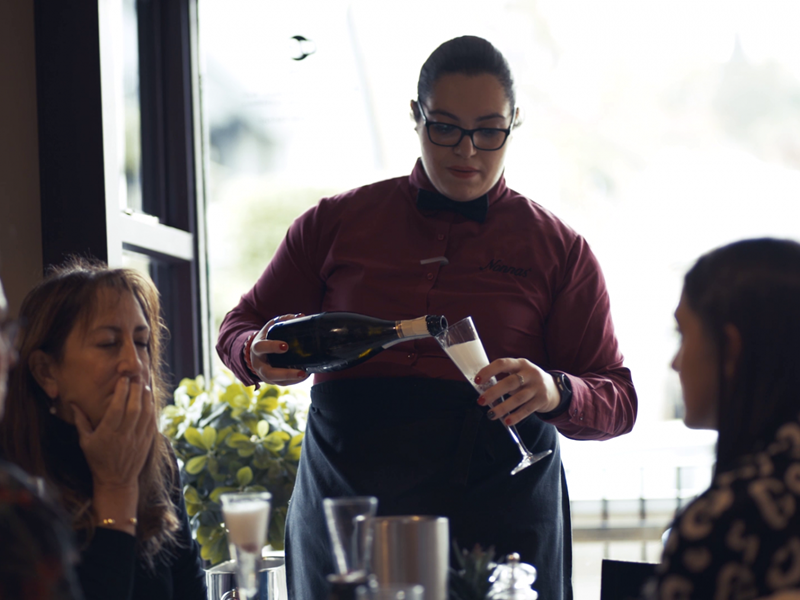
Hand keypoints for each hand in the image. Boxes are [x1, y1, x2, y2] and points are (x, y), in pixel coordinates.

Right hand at [72, 376, 155, 532]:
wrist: (116, 480)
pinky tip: (151, 400)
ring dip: (146, 398)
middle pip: (133, 409)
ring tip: (144, 385)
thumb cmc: (98, 459)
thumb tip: (73, 404)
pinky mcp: (148, 441)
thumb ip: (80, 421)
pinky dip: (153, 409)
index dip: (121, 392)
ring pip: (145, 414)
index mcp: (107, 434)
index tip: (123, 380)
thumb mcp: (85, 441)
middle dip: (136, 391)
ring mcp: (138, 439)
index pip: (116, 409)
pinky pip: (152, 422)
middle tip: (136, 377)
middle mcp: (124, 435)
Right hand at [249, 314, 309, 385]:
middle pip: (269, 373)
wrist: (256, 353)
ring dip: (292, 379)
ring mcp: (264, 375)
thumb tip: (300, 316)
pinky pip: (283, 383)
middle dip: (285, 373)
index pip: (261, 348)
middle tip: (301, 371)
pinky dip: (294, 381)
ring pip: (277, 382)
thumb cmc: (266, 337)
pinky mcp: (272, 381)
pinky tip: (305, 375)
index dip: (272, 347)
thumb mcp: (270, 327)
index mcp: (257, 348)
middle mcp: (259, 364)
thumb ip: (283, 320)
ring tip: (306, 374)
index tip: (286, 346)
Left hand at [474, 358, 560, 426]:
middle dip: (494, 392)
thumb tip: (483, 387)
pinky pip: (527, 409)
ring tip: (491, 414)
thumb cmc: (528, 380)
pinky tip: (506, 421)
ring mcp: (537, 387)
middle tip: (481, 401)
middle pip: (510, 382)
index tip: (477, 380)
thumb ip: (505, 376)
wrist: (554, 389)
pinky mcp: (542, 400)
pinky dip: (516, 416)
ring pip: (518, 398)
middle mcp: (530, 373)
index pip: (503, 363)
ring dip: (503, 407)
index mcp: (521, 363)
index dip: (489, 371)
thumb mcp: (519, 372)